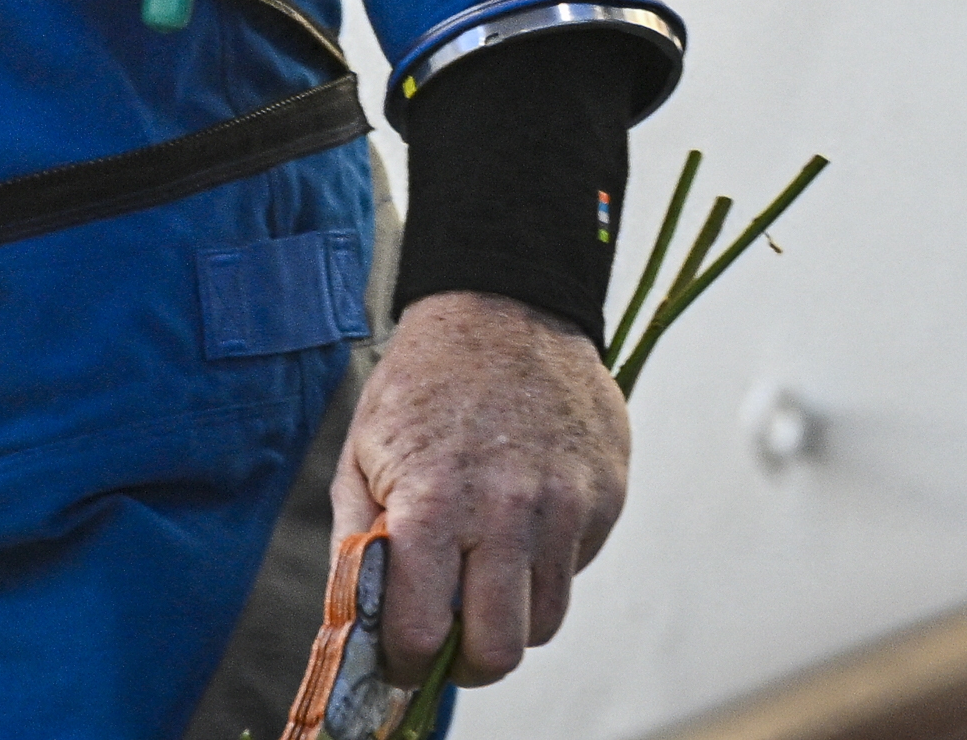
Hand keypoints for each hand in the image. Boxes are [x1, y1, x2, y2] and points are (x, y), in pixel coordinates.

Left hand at [332, 288, 629, 684]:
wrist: (505, 302)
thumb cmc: (421, 384)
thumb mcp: (362, 455)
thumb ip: (358, 549)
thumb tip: (361, 634)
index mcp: (435, 504)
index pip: (424, 637)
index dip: (406, 663)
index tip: (404, 656)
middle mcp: (509, 511)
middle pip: (500, 651)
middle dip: (467, 663)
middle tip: (452, 641)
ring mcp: (568, 503)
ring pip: (547, 620)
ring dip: (513, 614)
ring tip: (487, 570)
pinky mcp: (609, 492)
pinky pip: (578, 565)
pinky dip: (549, 561)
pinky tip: (525, 513)